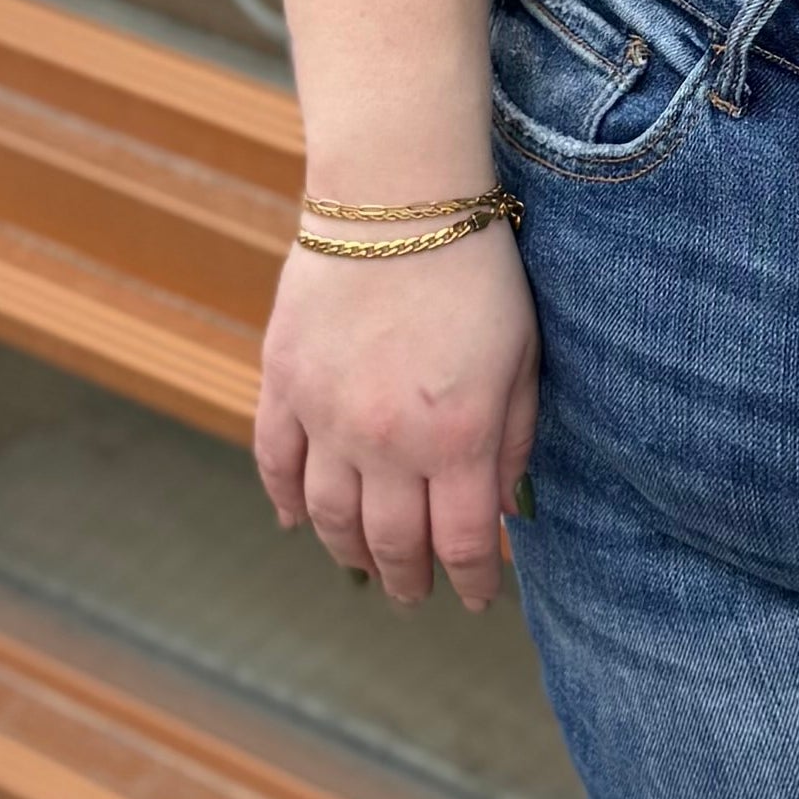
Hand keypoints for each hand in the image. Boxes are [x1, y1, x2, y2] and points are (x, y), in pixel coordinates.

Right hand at [253, 219, 540, 611]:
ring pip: (328, 516)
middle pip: (391, 542)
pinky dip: (285, 501)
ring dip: (348, 553)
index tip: (479, 597)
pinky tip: (298, 523)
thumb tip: (504, 507)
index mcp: (456, 439)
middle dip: (410, 579)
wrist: (396, 200)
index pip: (461, 543)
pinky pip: (275, 462)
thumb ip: (515, 440)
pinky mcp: (283, 384)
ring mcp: (325, 417)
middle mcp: (385, 443)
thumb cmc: (479, 272)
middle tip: (417, 595)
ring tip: (366, 569)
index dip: (472, 581)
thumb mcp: (524, 358)